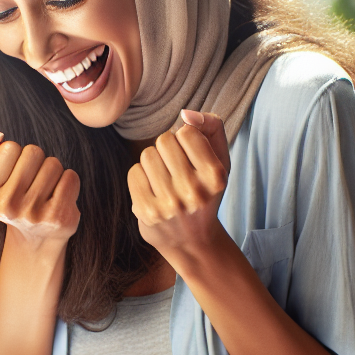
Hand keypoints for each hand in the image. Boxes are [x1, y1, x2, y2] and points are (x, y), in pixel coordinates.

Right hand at [0, 128, 80, 249]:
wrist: (35, 238)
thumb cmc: (8, 195)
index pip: (8, 147)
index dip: (13, 154)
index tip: (10, 175)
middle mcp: (6, 209)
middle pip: (33, 152)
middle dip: (35, 160)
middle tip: (29, 182)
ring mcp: (34, 215)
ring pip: (53, 163)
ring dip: (51, 171)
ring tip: (42, 190)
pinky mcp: (59, 218)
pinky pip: (71, 177)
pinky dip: (67, 181)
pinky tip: (57, 197)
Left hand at [128, 110, 231, 261]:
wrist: (193, 241)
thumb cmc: (206, 193)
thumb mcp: (221, 160)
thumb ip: (212, 127)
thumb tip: (186, 113)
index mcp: (215, 175)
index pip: (186, 131)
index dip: (185, 138)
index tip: (190, 155)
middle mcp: (194, 191)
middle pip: (164, 141)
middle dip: (167, 150)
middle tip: (176, 170)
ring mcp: (169, 203)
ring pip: (147, 155)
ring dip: (153, 164)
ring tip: (165, 182)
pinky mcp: (147, 212)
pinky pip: (134, 173)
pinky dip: (141, 178)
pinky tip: (153, 192)